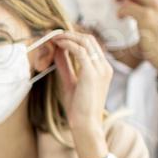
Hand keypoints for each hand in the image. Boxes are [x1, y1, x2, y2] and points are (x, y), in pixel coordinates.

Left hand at [49, 31, 111, 157]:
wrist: (85, 124)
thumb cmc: (78, 107)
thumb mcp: (70, 82)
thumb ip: (66, 67)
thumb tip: (57, 53)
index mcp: (102, 68)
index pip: (90, 45)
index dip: (73, 38)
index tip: (58, 37)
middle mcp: (104, 66)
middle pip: (89, 39)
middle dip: (70, 34)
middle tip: (54, 34)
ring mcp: (101, 69)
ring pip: (85, 42)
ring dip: (68, 37)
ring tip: (53, 37)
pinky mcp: (93, 73)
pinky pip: (80, 51)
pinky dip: (68, 45)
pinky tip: (58, 45)